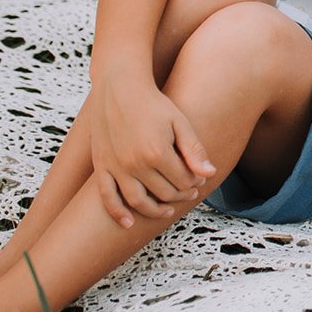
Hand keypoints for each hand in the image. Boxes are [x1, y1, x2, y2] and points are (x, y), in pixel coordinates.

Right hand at [85, 71, 213, 227]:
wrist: (119, 88)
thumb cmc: (154, 103)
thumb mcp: (180, 122)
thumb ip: (194, 150)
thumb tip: (210, 174)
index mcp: (157, 152)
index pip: (182, 181)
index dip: (194, 183)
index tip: (199, 180)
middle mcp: (135, 163)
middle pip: (163, 192)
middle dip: (179, 195)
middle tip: (188, 192)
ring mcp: (115, 167)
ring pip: (137, 201)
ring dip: (154, 210)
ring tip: (167, 210)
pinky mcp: (101, 166)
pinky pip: (106, 197)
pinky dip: (117, 213)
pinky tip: (128, 223)